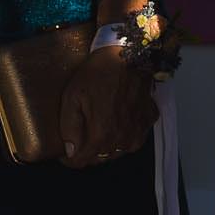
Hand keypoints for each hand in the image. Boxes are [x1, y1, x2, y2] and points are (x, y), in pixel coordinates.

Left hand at [59, 47, 158, 168]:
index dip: (70, 159)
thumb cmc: (99, 73)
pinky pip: (136, 138)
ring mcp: (138, 129)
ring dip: (107, 146)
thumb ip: (69, 128)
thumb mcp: (72, 97)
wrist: (130, 53)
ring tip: (99, 131)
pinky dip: (126, 136)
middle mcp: (122, 137)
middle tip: (80, 139)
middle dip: (88, 152)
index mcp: (101, 134)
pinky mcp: (149, 119)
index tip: (65, 152)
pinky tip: (119, 123)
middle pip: (100, 158)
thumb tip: (70, 151)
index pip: (82, 160)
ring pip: (119, 151)